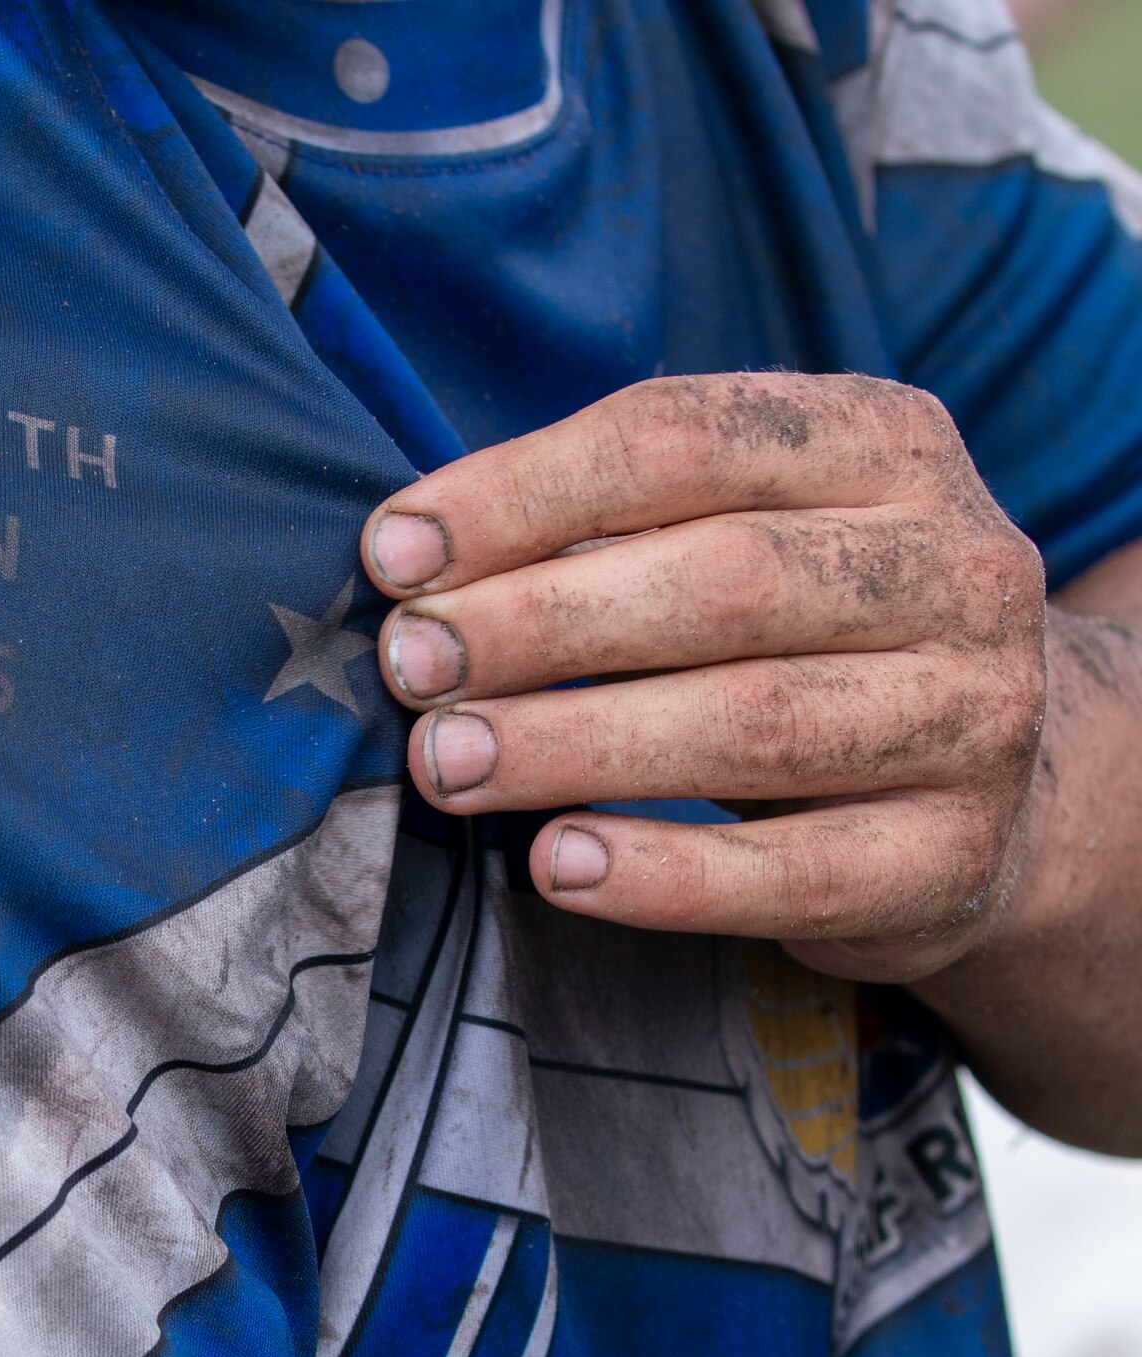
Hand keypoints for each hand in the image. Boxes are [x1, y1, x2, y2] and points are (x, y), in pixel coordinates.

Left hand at [361, 373, 1048, 982]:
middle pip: (725, 580)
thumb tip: (414, 564)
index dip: (523, 493)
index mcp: (885, 443)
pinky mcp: (951, 859)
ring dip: (573, 744)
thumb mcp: (742, 531)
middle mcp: (956, 567)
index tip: (394, 554)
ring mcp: (974, 716)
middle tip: (410, 663)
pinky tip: (553, 864)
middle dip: (539, 621)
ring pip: (755, 724)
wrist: (1006, 782)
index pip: (685, 438)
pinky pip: (791, 872)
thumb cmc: (805, 631)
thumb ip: (603, 529)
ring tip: (446, 762)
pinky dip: (660, 875)